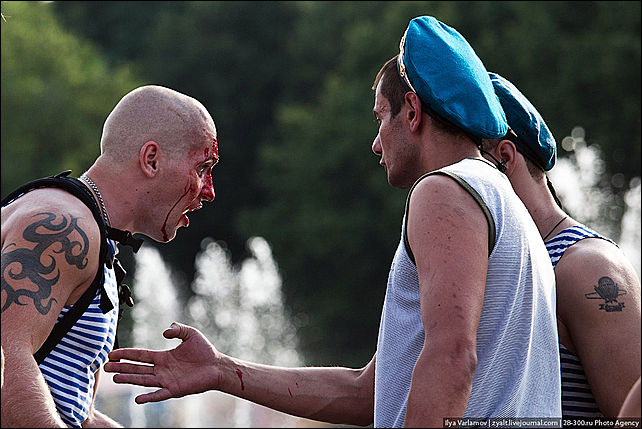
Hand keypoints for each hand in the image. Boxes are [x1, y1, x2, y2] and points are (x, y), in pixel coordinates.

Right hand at [104, 322, 219, 403]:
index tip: (112, 354)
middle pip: (137, 368)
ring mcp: (166, 380)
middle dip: (121, 367)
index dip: (126, 354)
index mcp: (163, 357)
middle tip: (105, 367)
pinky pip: (159, 394)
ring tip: (115, 378)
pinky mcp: (174, 390)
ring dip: (129, 379)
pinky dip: (149, 397)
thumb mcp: (190, 334)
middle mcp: (162, 369)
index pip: (140, 355)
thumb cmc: (205, 351)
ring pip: (143, 380)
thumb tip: (164, 331)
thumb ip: (177, 329)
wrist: (217, 366)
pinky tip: (138, 399)